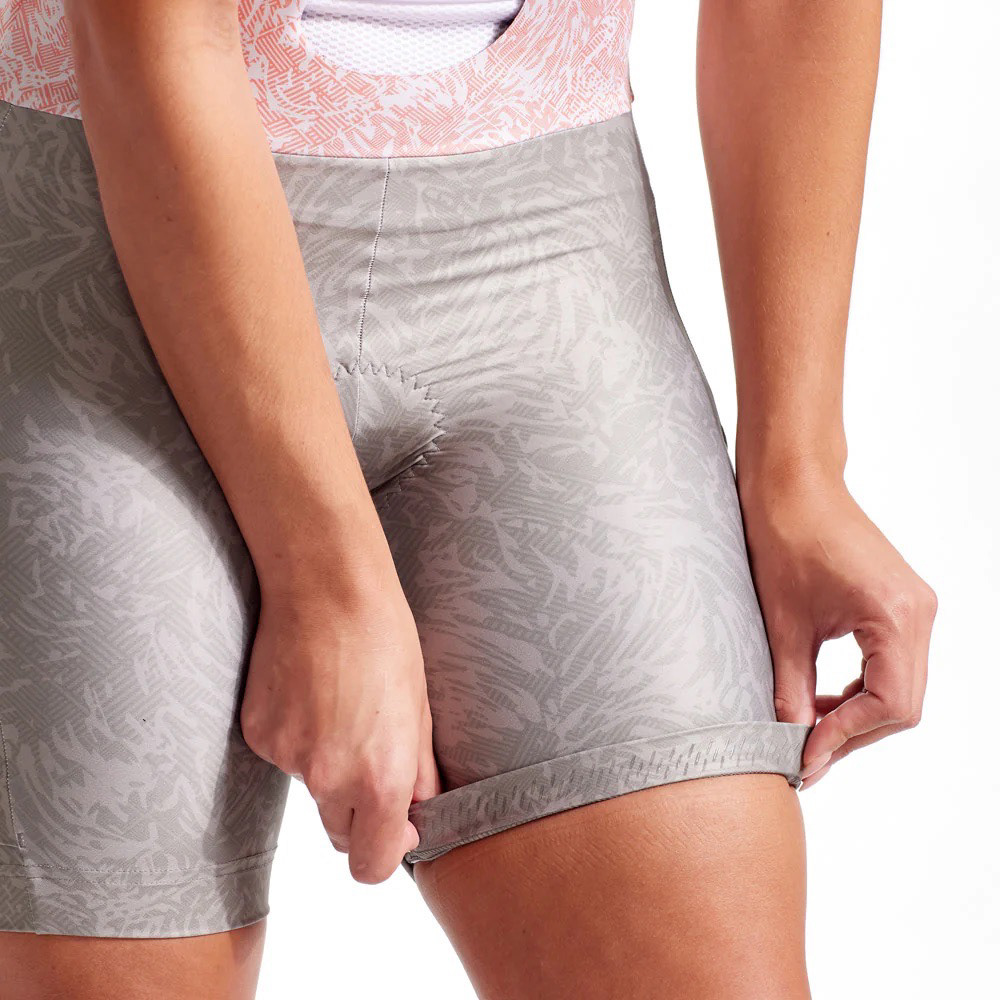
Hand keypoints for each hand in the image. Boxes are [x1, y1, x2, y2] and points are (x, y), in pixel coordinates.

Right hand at [240, 573, 441, 882]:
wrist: (325, 586)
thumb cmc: (384, 637)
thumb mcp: (419, 707)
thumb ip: (418, 771)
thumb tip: (418, 810)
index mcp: (380, 778)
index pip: (372, 866)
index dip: (385, 850)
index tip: (397, 824)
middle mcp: (330, 779)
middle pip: (340, 833)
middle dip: (357, 809)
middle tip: (369, 752)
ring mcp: (287, 757)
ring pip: (312, 787)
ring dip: (327, 764)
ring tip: (338, 701)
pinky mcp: (257, 732)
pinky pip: (282, 754)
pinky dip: (296, 734)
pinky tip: (308, 689)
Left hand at [740, 475, 935, 789]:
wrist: (792, 484)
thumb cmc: (784, 537)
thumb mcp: (782, 624)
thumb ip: (791, 687)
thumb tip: (792, 739)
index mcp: (896, 616)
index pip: (891, 704)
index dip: (846, 736)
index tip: (805, 755)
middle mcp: (918, 613)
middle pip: (902, 703)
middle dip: (852, 732)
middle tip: (805, 754)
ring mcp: (914, 607)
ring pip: (899, 687)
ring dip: (857, 714)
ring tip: (808, 729)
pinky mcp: (899, 603)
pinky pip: (892, 663)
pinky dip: (860, 689)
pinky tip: (823, 699)